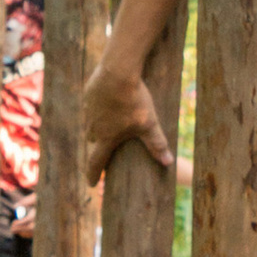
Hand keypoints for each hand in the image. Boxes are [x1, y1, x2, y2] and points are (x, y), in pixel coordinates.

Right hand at [83, 56, 173, 182]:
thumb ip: (157, 144)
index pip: (95, 162)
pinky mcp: (87, 95)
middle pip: (93, 143)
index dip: (94, 175)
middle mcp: (92, 127)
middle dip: (98, 149)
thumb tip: (169, 163)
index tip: (93, 184)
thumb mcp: (149, 124)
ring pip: (90, 125)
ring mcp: (88, 111)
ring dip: (97, 129)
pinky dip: (97, 111)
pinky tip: (106, 105)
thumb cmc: (134, 101)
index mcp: (105, 138)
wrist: (117, 71)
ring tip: (107, 127)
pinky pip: (91, 108)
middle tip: (104, 152)